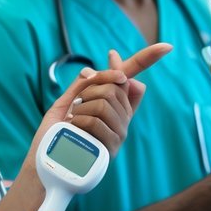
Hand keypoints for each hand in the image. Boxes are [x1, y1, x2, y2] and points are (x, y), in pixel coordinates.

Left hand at [34, 43, 170, 159]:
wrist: (44, 164)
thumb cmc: (55, 134)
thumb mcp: (67, 102)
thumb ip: (86, 84)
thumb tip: (112, 64)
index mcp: (115, 107)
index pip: (133, 81)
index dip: (148, 60)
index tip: (166, 47)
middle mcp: (122, 119)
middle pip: (114, 86)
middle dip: (89, 88)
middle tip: (75, 105)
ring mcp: (119, 134)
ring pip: (104, 102)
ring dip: (80, 108)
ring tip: (72, 122)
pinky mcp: (111, 149)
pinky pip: (96, 121)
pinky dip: (78, 122)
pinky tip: (74, 130)